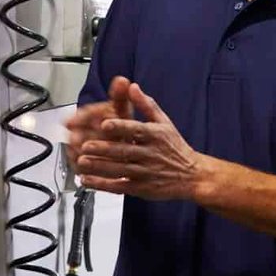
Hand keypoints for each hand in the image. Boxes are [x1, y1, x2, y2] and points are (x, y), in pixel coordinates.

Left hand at [74, 82, 210, 201]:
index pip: (136, 130)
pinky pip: (119, 186)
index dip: (120, 127)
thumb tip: (132, 87)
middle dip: (103, 148)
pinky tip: (88, 180)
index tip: (105, 123)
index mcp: (155, 135)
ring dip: (99, 167)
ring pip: (119, 170)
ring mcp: (145, 173)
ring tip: (82, 162)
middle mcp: (150, 154)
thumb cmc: (175, 147)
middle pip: (124, 151)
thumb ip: (147, 105)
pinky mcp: (141, 188)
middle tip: (85, 145)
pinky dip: (102, 185)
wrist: (192, 175)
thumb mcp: (165, 123)